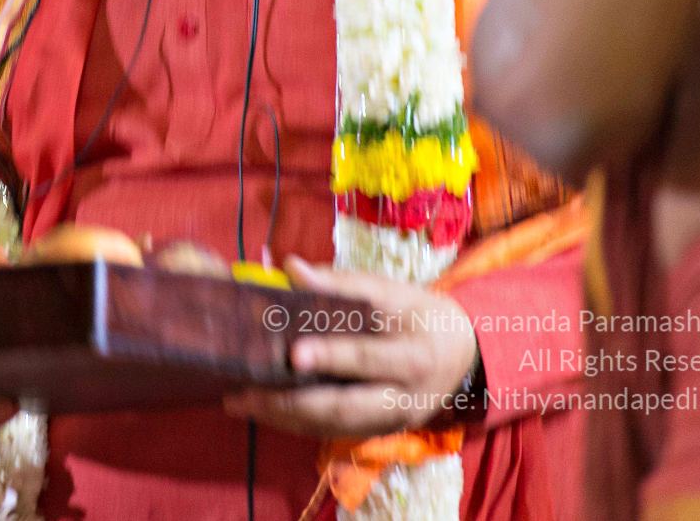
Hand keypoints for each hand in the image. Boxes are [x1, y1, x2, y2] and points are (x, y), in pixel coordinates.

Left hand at [222, 258, 478, 438]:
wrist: (462, 358)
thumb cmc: (420, 317)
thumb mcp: (394, 293)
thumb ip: (343, 283)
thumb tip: (292, 267)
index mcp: (413, 356)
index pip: (368, 358)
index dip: (332, 356)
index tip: (293, 353)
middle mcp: (403, 398)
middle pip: (344, 407)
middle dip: (292, 403)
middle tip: (244, 391)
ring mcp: (390, 421)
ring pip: (332, 426)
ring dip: (283, 416)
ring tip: (238, 400)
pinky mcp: (377, 431)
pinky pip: (331, 431)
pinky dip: (294, 422)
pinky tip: (262, 408)